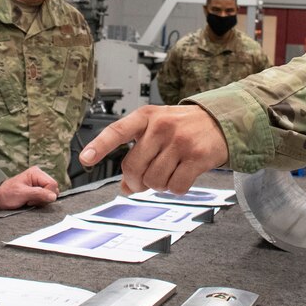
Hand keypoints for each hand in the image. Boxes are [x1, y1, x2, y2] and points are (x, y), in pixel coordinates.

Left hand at [0, 166, 59, 209]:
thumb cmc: (7, 194)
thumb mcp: (22, 194)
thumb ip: (39, 194)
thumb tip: (54, 196)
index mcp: (36, 173)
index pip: (52, 184)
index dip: (46, 194)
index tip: (32, 199)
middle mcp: (39, 176)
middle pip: (53, 189)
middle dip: (44, 198)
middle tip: (30, 200)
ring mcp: (39, 183)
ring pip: (50, 194)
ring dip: (41, 201)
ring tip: (29, 201)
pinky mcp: (38, 190)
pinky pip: (46, 197)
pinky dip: (40, 202)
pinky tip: (30, 202)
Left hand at [79, 105, 228, 194]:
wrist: (220, 120)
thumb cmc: (183, 126)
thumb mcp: (156, 131)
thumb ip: (138, 154)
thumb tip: (125, 188)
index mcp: (146, 117)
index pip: (117, 131)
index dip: (99, 146)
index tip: (85, 159)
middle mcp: (161, 126)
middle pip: (134, 168)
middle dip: (137, 182)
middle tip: (144, 181)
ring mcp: (179, 141)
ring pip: (154, 180)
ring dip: (159, 185)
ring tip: (168, 173)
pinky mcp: (197, 156)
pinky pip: (176, 186)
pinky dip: (176, 188)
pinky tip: (182, 176)